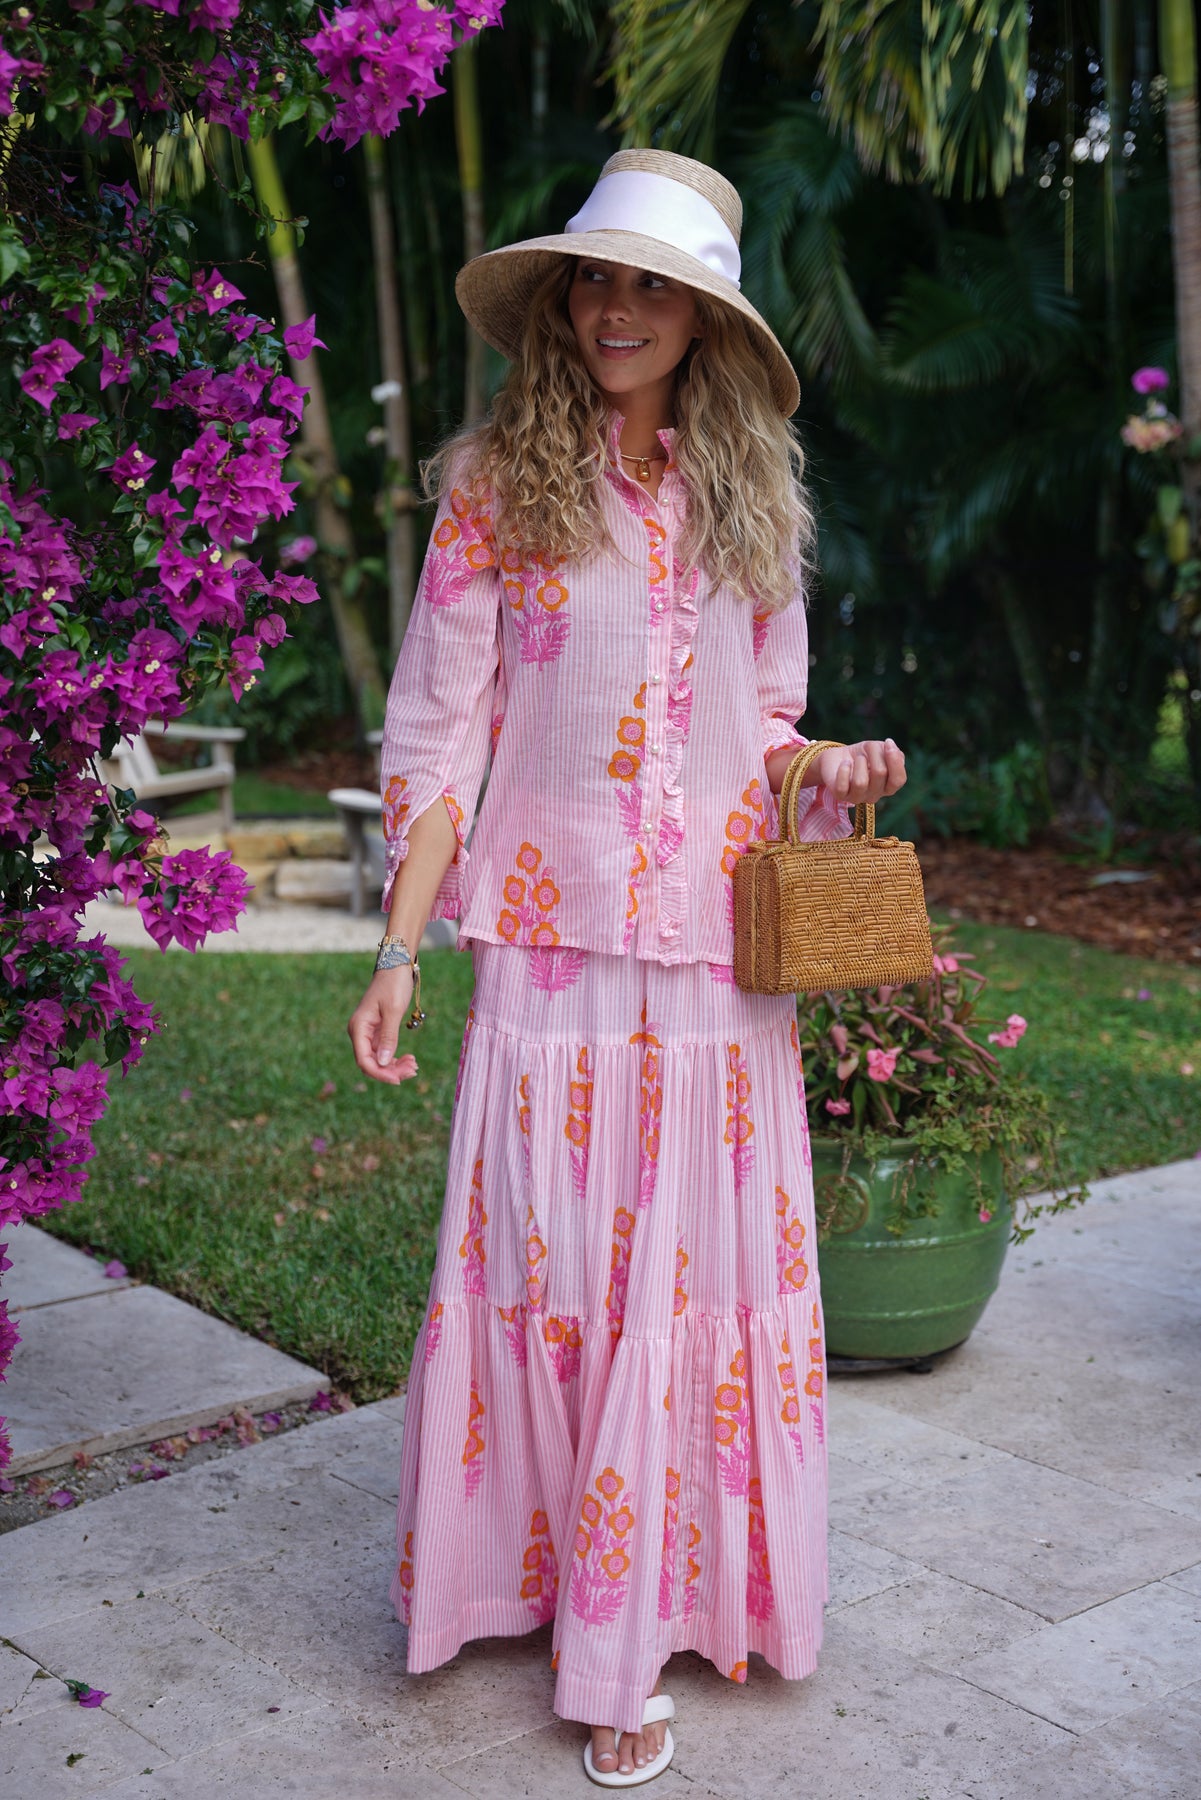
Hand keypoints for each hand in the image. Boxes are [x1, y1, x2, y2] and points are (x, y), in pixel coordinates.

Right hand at [347, 967, 419, 1085]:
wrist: (396, 966)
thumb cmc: (393, 984)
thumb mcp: (393, 1011)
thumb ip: (388, 1037)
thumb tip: (382, 1062)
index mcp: (358, 1027)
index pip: (363, 1060)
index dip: (380, 1073)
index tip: (399, 1079)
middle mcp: (359, 1032)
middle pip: (371, 1062)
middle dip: (390, 1071)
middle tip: (414, 1070)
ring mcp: (368, 1033)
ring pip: (378, 1059)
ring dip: (394, 1066)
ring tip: (414, 1066)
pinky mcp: (378, 1031)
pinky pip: (384, 1051)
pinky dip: (395, 1058)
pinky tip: (409, 1059)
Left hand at [810, 739, 906, 805]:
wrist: (838, 757)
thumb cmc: (862, 755)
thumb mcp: (879, 749)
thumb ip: (893, 753)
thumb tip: (894, 752)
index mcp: (888, 786)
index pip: (899, 780)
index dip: (895, 761)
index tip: (887, 742)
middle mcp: (874, 795)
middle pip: (880, 774)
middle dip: (873, 755)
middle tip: (866, 752)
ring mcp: (857, 798)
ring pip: (861, 782)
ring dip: (859, 762)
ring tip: (856, 759)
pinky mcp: (840, 796)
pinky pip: (843, 786)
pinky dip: (844, 770)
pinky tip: (844, 764)